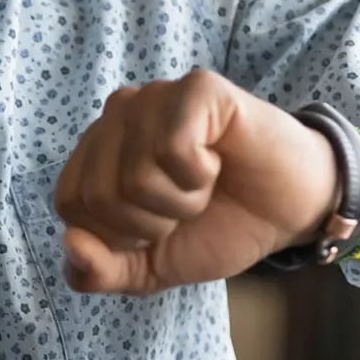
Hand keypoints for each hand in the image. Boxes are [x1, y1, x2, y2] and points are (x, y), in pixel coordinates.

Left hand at [52, 69, 339, 293]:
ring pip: (135, 175)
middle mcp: (119, 114)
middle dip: (150, 224)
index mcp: (97, 151)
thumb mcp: (148, 268)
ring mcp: (156, 95)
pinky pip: (173, 148)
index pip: (70, 204)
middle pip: (98, 193)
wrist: (289, 212)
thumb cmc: (218, 227)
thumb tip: (71, 244)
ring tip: (205, 185)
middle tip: (187, 207)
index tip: (158, 227)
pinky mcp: (197, 88)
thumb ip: (98, 271)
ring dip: (181, 202)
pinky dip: (200, 176)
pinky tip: (218, 162)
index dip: (117, 236)